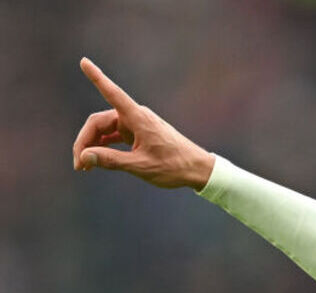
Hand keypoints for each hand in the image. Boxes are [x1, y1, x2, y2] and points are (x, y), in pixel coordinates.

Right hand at [72, 57, 214, 189]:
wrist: (199, 170)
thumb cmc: (174, 166)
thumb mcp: (140, 166)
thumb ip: (111, 160)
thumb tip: (85, 156)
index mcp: (138, 118)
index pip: (112, 93)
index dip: (97, 78)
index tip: (84, 61)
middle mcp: (136, 117)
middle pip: (99, 122)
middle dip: (86, 141)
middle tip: (79, 165)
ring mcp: (137, 125)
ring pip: (105, 130)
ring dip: (94, 146)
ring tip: (86, 167)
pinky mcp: (139, 134)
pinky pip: (115, 136)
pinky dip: (105, 147)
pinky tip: (97, 160)